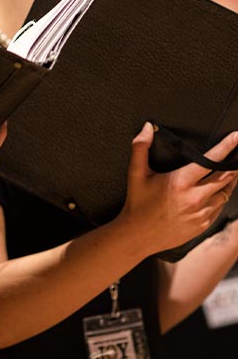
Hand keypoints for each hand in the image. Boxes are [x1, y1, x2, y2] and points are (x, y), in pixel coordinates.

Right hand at [117, 123, 237, 252]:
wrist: (138, 235)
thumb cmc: (137, 202)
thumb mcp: (135, 173)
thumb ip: (140, 147)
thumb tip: (148, 127)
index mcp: (180, 182)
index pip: (211, 160)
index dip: (227, 147)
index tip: (237, 137)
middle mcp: (195, 197)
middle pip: (226, 176)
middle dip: (235, 163)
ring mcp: (202, 212)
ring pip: (226, 192)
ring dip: (231, 180)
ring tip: (233, 171)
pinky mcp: (204, 224)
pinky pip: (220, 207)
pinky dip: (222, 196)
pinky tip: (219, 191)